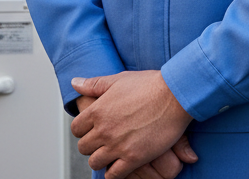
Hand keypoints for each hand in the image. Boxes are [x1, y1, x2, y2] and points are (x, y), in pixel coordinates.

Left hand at [70, 71, 194, 178]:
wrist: (174, 95)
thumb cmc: (149, 85)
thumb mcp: (118, 79)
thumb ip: (94, 84)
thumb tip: (75, 83)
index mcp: (98, 110)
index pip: (76, 129)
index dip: (83, 129)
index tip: (92, 129)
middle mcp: (104, 129)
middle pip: (83, 147)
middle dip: (91, 144)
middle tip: (103, 140)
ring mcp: (117, 145)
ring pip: (95, 162)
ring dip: (101, 159)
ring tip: (111, 153)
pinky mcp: (133, 158)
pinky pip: (113, 175)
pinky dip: (113, 173)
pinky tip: (120, 165)